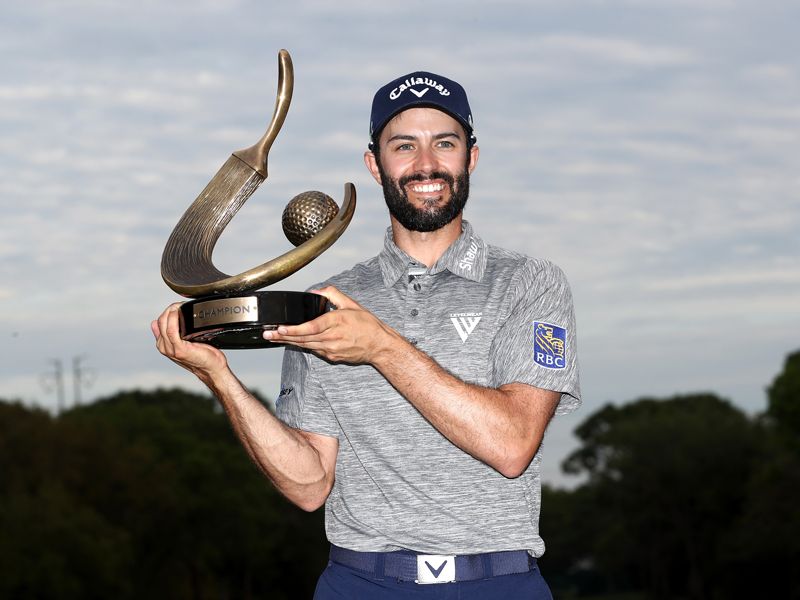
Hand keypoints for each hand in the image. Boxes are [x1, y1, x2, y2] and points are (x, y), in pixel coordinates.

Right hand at [151, 303, 227, 377]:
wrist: (212, 369)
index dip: (168, 311)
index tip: (179, 305)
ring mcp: (171, 349)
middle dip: (170, 308)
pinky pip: (172, 330)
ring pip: (164, 323)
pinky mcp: (179, 349)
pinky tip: (180, 313)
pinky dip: (175, 319)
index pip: (159, 322)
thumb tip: (155, 323)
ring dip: (173, 311)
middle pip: (161, 320)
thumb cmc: (202, 356)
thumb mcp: (183, 342)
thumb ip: (170, 333)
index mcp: (163, 345)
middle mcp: (164, 347)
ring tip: (181, 306)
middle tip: (181, 304)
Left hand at [262, 286, 397, 363]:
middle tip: (267, 334)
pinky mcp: (331, 357)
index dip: (293, 329)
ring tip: (273, 337)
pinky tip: (291, 341)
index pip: (310, 327)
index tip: (280, 328)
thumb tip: (316, 291)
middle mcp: (332, 338)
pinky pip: (313, 350)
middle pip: (303, 338)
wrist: (379, 346)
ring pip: (305, 346)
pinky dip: (301, 345)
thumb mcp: (352, 304)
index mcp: (336, 322)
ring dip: (288, 341)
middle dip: (283, 336)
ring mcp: (331, 350)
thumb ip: (333, 294)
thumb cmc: (368, 325)